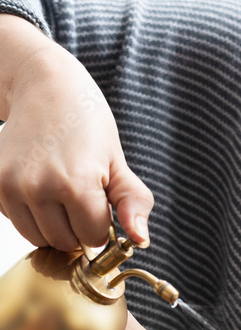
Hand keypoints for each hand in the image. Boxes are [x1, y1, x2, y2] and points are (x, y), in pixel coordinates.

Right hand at [0, 15, 152, 250]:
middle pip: (64, 242)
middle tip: (79, 191)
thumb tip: (140, 240)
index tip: (99, 198)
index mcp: (77, 185)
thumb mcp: (118, 162)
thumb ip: (133, 204)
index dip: (100, 222)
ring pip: (38, 238)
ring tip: (60, 188)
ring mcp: (12, 187)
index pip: (92, 238)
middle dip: (77, 225)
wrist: (45, 87)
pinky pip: (17, 221)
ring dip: (53, 224)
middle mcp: (39, 188)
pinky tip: (40, 183)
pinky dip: (30, 212)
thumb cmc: (86, 122)